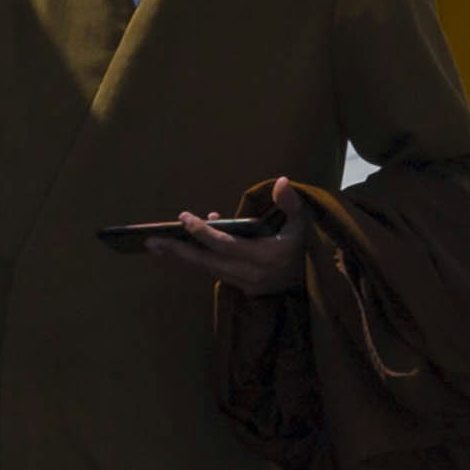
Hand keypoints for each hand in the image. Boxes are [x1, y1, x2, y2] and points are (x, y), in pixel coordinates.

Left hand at [147, 202, 303, 296]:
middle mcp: (252, 274)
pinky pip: (215, 272)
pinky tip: (186, 246)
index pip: (226, 245)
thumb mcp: (304, 222)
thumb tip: (281, 181)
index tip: (184, 218)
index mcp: (266, 256)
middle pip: (208, 262)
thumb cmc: (307, 246)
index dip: (203, 233)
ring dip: (185, 256)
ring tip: (160, 244)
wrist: (317, 283)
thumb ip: (291, 203)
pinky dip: (200, 258)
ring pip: (208, 269)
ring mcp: (246, 284)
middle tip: (152, 240)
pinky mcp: (243, 288)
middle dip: (179, 250)